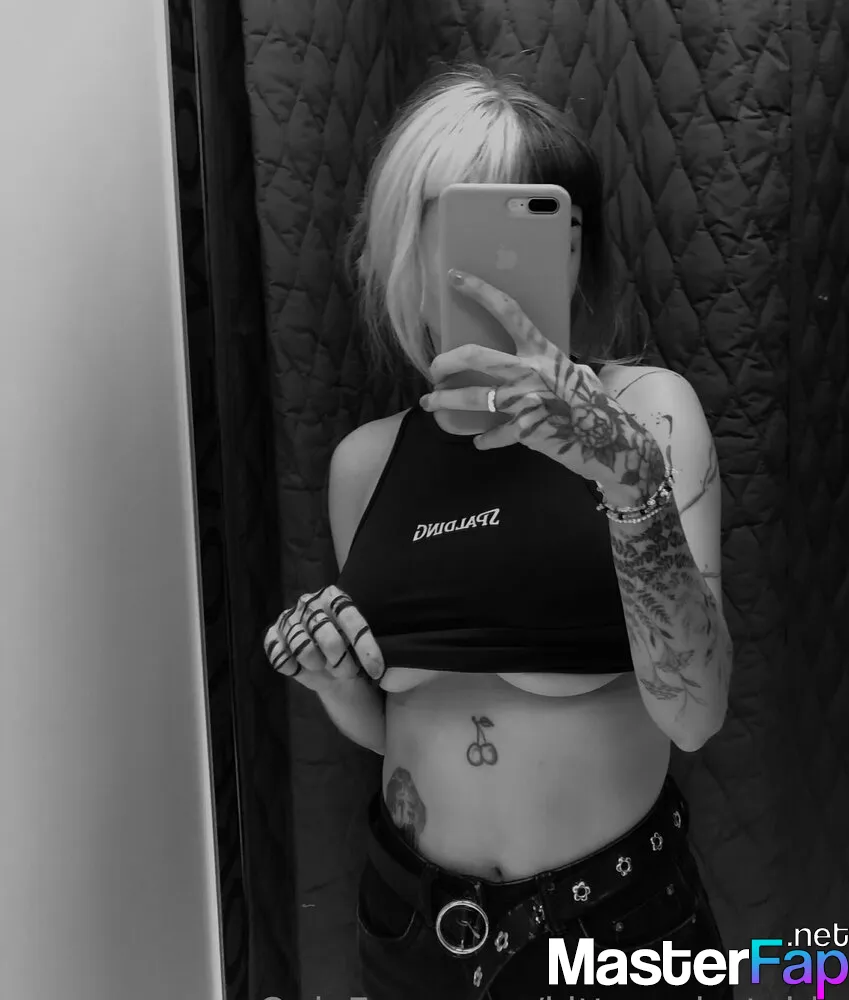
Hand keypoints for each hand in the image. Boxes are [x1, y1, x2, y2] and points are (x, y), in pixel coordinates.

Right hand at [262, 585, 383, 692]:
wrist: (330, 669)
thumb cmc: (351, 653)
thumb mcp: (364, 646)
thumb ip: (369, 645)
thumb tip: (382, 663)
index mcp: (335, 596)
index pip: (351, 619)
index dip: (365, 647)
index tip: (377, 671)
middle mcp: (310, 602)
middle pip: (328, 636)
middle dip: (342, 661)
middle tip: (347, 672)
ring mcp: (289, 618)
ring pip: (305, 649)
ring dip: (318, 666)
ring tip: (325, 669)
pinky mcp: (273, 636)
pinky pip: (280, 655)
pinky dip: (293, 667)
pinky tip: (301, 669)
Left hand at [421, 269, 663, 492]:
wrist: (611, 443)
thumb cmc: (596, 405)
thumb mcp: (577, 375)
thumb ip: (553, 366)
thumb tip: (537, 363)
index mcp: (543, 351)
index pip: (509, 311)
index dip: (480, 291)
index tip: (454, 277)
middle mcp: (531, 371)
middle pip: (475, 355)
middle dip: (445, 361)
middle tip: (433, 369)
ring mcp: (526, 400)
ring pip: (473, 396)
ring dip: (444, 401)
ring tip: (429, 404)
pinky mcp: (526, 429)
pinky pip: (494, 434)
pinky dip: (485, 439)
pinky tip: (479, 442)